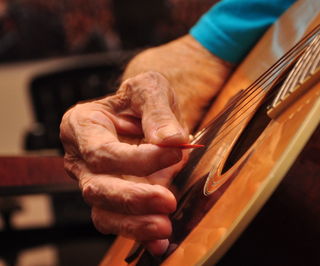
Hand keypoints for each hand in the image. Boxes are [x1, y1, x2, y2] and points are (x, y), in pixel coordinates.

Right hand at [60, 71, 188, 254]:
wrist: (145, 113)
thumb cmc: (141, 99)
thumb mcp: (150, 89)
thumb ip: (158, 111)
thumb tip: (171, 141)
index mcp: (82, 125)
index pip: (102, 151)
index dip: (137, 158)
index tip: (173, 154)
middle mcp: (82, 158)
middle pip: (97, 187)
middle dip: (133, 198)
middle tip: (167, 200)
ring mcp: (94, 181)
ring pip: (103, 212)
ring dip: (135, 223)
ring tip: (164, 226)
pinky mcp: (112, 198)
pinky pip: (117, 222)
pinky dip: (138, 234)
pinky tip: (159, 241)